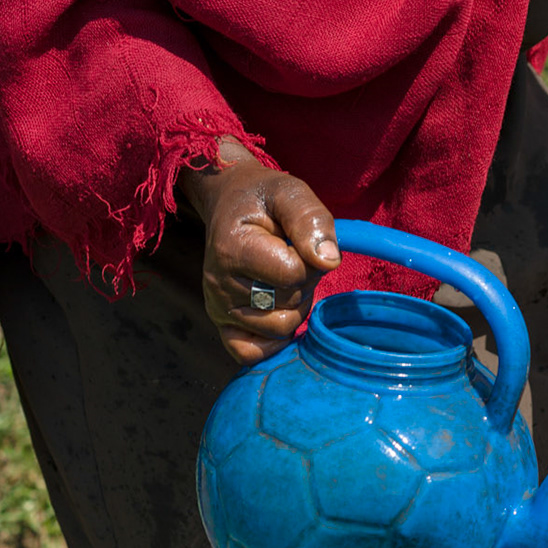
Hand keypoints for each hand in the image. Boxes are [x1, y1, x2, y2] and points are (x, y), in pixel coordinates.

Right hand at [179, 138, 340, 364]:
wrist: (231, 202)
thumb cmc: (264, 199)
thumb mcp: (290, 193)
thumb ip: (312, 221)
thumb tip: (328, 261)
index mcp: (233, 249)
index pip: (294, 274)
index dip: (310, 259)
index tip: (296, 241)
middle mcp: (219, 284)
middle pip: (290, 306)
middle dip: (303, 284)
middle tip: (289, 257)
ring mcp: (219, 308)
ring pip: (280, 329)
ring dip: (293, 306)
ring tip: (281, 278)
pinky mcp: (222, 324)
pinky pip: (250, 353)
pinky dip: (272, 341)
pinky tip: (278, 311)